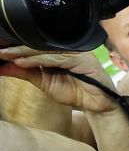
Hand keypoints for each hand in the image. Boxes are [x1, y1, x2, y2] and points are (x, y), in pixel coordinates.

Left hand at [0, 47, 118, 113]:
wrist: (98, 105)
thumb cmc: (76, 92)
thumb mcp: (44, 83)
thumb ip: (26, 73)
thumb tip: (4, 66)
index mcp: (60, 53)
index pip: (36, 46)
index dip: (17, 47)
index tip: (0, 49)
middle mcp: (69, 50)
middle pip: (40, 45)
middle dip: (17, 48)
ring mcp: (77, 54)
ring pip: (46, 50)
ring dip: (24, 53)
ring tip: (6, 55)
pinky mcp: (83, 60)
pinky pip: (57, 59)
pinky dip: (38, 60)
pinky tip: (23, 62)